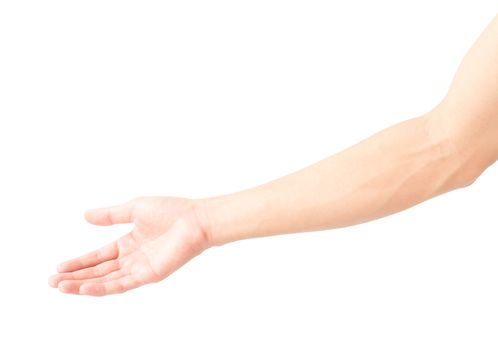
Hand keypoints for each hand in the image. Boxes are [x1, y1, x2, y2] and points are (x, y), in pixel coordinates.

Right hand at [48, 197, 210, 295]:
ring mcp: (141, 268)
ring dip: (84, 285)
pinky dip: (103, 288)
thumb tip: (85, 215)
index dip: (79, 262)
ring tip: (62, 287)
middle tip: (52, 281)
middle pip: (99, 271)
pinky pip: (122, 284)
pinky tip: (85, 288)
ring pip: (107, 280)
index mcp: (130, 242)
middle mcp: (133, 257)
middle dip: (75, 276)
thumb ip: (110, 215)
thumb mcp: (134, 209)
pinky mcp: (149, 274)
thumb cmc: (172, 211)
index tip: (58, 267)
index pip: (99, 256)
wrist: (195, 219)